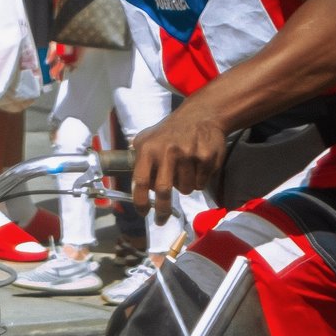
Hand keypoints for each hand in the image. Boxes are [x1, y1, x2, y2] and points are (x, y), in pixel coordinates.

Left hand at [131, 103, 230, 220]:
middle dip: (162, 210)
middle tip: (161, 219)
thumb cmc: (170, 131)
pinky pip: (201, 183)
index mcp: (149, 149)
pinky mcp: (206, 159)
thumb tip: (128, 179)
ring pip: (185, 189)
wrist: (201, 115)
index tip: (143, 213)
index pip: (139, 180)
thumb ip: (138, 157)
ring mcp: (188, 155)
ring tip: (184, 172)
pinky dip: (198, 181)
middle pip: (163, 191)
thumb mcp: (147, 138)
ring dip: (183, 188)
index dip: (140, 201)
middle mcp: (167, 152)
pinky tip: (197, 167)